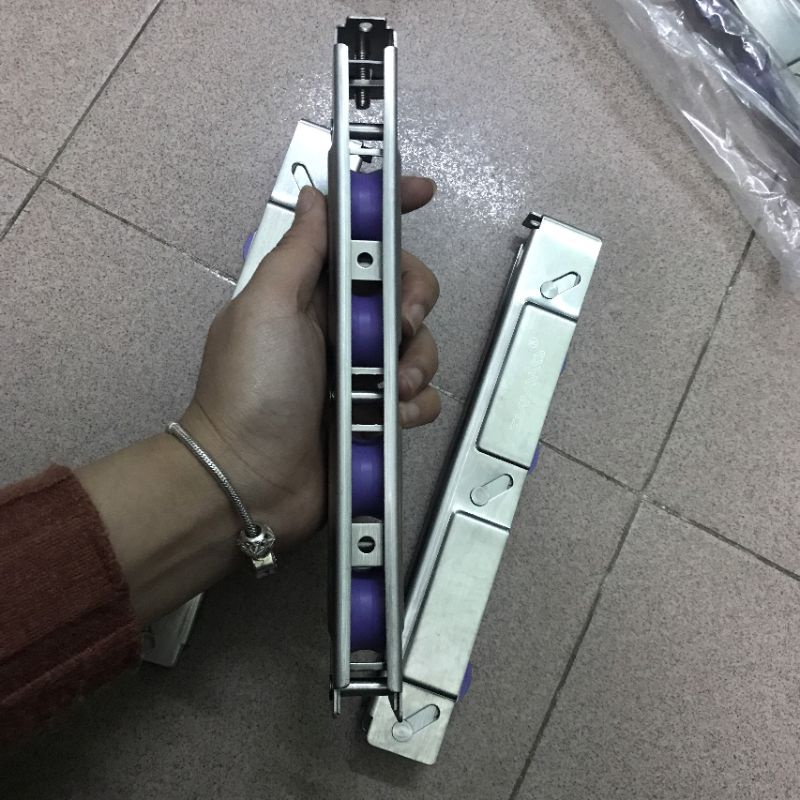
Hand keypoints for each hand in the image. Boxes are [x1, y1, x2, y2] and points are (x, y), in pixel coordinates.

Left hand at [181, 177, 440, 550]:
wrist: (249, 478)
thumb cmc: (252, 386)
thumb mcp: (266, 308)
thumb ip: (298, 251)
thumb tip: (315, 194)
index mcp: (312, 293)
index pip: (359, 238)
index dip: (392, 209)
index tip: (426, 193)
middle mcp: (342, 326)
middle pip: (405, 290)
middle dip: (415, 299)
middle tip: (401, 323)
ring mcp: (363, 373)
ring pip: (421, 345)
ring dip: (416, 362)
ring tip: (390, 388)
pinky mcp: (379, 415)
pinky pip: (422, 396)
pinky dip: (415, 404)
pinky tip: (393, 416)